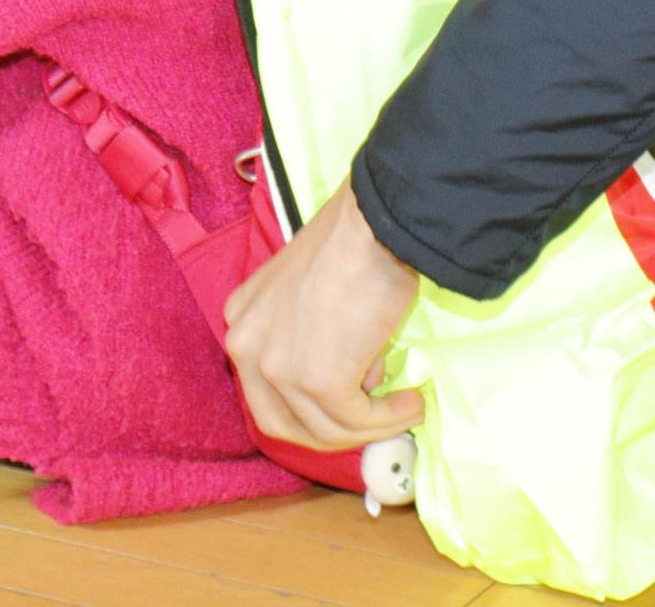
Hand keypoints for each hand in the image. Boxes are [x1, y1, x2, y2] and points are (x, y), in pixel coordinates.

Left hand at [222, 188, 424, 450]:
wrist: (376, 223)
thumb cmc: (355, 238)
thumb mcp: (313, 288)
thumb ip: (317, 334)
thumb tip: (356, 376)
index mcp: (242, 319)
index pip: (264, 387)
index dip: (307, 406)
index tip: (350, 404)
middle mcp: (245, 346)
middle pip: (281, 423)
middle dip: (331, 432)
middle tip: (372, 422)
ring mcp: (276, 367)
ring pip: (323, 429)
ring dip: (370, 428)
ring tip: (406, 408)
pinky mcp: (316, 382)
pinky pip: (355, 420)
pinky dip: (387, 420)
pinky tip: (412, 402)